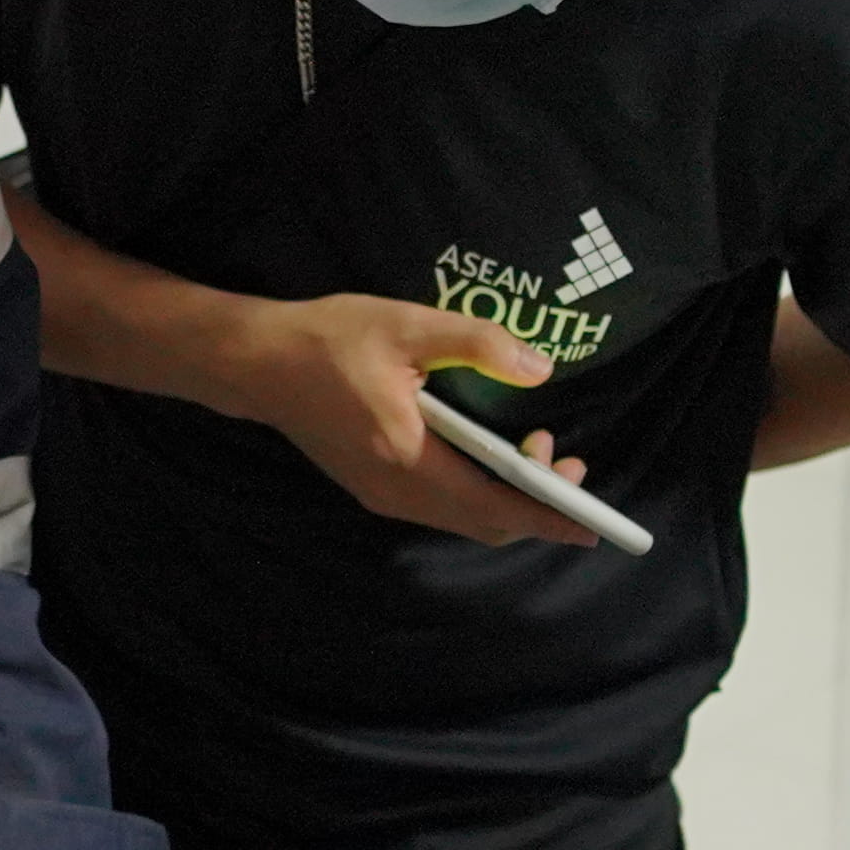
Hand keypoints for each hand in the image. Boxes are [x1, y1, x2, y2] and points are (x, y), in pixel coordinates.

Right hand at [220, 297, 595, 543]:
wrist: (257, 363)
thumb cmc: (329, 339)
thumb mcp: (407, 325)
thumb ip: (477, 344)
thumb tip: (539, 369)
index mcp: (408, 455)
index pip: (493, 506)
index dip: (547, 518)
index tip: (592, 523)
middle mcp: (395, 491)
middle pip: (483, 525)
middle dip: (536, 508)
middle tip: (570, 465)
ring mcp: (381, 496)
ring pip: (461, 521)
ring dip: (506, 501)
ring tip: (537, 457)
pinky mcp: (372, 488)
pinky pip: (440, 510)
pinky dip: (477, 497)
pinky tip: (491, 461)